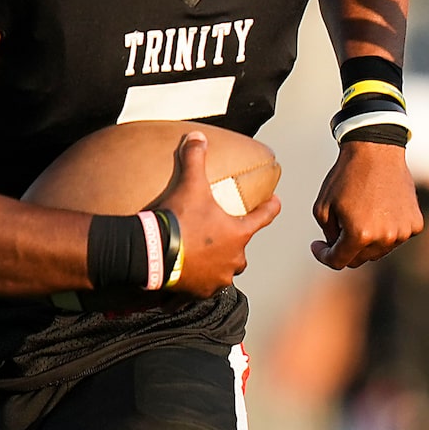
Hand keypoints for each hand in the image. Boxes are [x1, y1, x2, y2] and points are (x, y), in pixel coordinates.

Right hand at [155, 130, 283, 294]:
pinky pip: (203, 287)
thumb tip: (198, 136)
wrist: (152, 252)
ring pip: (224, 271)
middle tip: (219, 234)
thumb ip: (195, 159)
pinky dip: (197, 281)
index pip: (263, 217)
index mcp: (238, 234)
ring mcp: (217, 279)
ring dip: (217, 264)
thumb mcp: (190, 185)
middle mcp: (234, 259)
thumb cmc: (179, 219)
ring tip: (202, 255)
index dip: (271, 207)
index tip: (276, 202)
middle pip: (241, 250)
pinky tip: (186, 274)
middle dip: (234, 243)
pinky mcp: (199, 292)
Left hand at [311, 138, 421, 267]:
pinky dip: (386, 229)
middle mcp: (384, 238)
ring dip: (367, 239)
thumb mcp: (322, 207)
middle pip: (360, 258)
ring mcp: (403, 232)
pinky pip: (396, 237)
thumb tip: (338, 250)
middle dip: (346, 247)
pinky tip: (380, 209)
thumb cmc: (346, 177)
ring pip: (379, 249)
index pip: (339, 262)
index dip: (324, 256)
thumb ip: (329, 236)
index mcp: (360, 235)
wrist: (377, 151)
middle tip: (338, 229)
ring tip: (361, 214)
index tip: (317, 245)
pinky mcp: (415, 224)